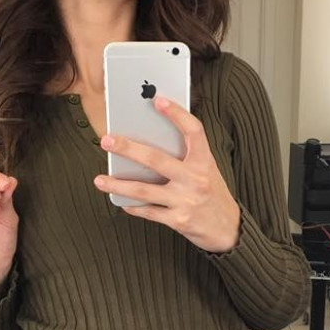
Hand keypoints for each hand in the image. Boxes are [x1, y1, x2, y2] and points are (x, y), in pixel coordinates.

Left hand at [93, 98, 240, 253]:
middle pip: (156, 159)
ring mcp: (186, 201)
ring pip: (145, 190)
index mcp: (204, 162)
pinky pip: (149, 211)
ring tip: (100, 180)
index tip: (158, 100)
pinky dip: (133, 207)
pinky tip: (121, 202)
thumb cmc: (213, 194)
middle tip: (106, 140)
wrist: (229, 230)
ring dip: (118, 184)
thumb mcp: (207, 171)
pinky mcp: (179, 221)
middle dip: (128, 148)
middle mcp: (196, 179)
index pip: (193, 131)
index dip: (177, 114)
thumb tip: (149, 141)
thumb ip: (185, 157)